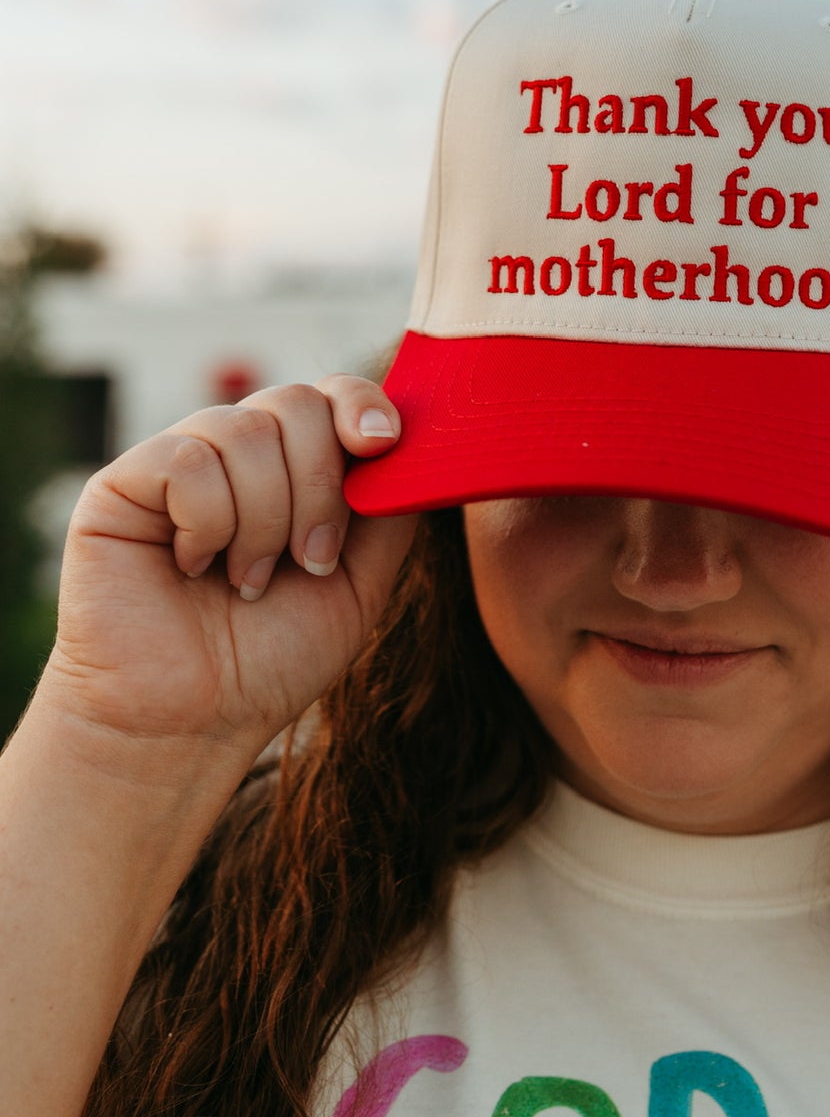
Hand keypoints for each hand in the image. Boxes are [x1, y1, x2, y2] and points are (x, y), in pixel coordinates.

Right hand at [39, 376, 418, 769]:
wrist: (192, 722)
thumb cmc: (272, 659)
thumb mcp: (360, 583)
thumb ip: (389, 509)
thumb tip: (420, 443)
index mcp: (291, 467)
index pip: (330, 394)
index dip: (360, 404)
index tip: (381, 442)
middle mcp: (236, 452)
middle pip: (296, 403)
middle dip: (320, 487)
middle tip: (309, 559)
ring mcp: (179, 461)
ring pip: (246, 431)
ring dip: (265, 519)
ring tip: (248, 580)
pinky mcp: (123, 483)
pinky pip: (187, 460)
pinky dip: (208, 521)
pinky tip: (194, 565)